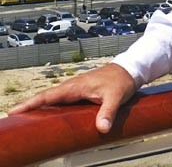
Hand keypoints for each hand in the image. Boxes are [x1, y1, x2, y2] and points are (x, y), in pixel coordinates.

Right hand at [9, 63, 136, 132]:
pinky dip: (50, 105)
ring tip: (25, 117)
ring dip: (39, 106)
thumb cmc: (121, 80)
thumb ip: (108, 112)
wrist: (129, 69)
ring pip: (52, 98)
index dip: (31, 104)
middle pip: (45, 97)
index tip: (15, 110)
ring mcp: (75, 89)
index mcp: (75, 86)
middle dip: (29, 106)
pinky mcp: (80, 92)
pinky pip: (61, 100)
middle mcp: (72, 86)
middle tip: (14, 116)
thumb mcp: (116, 97)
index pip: (48, 96)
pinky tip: (47, 114)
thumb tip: (101, 128)